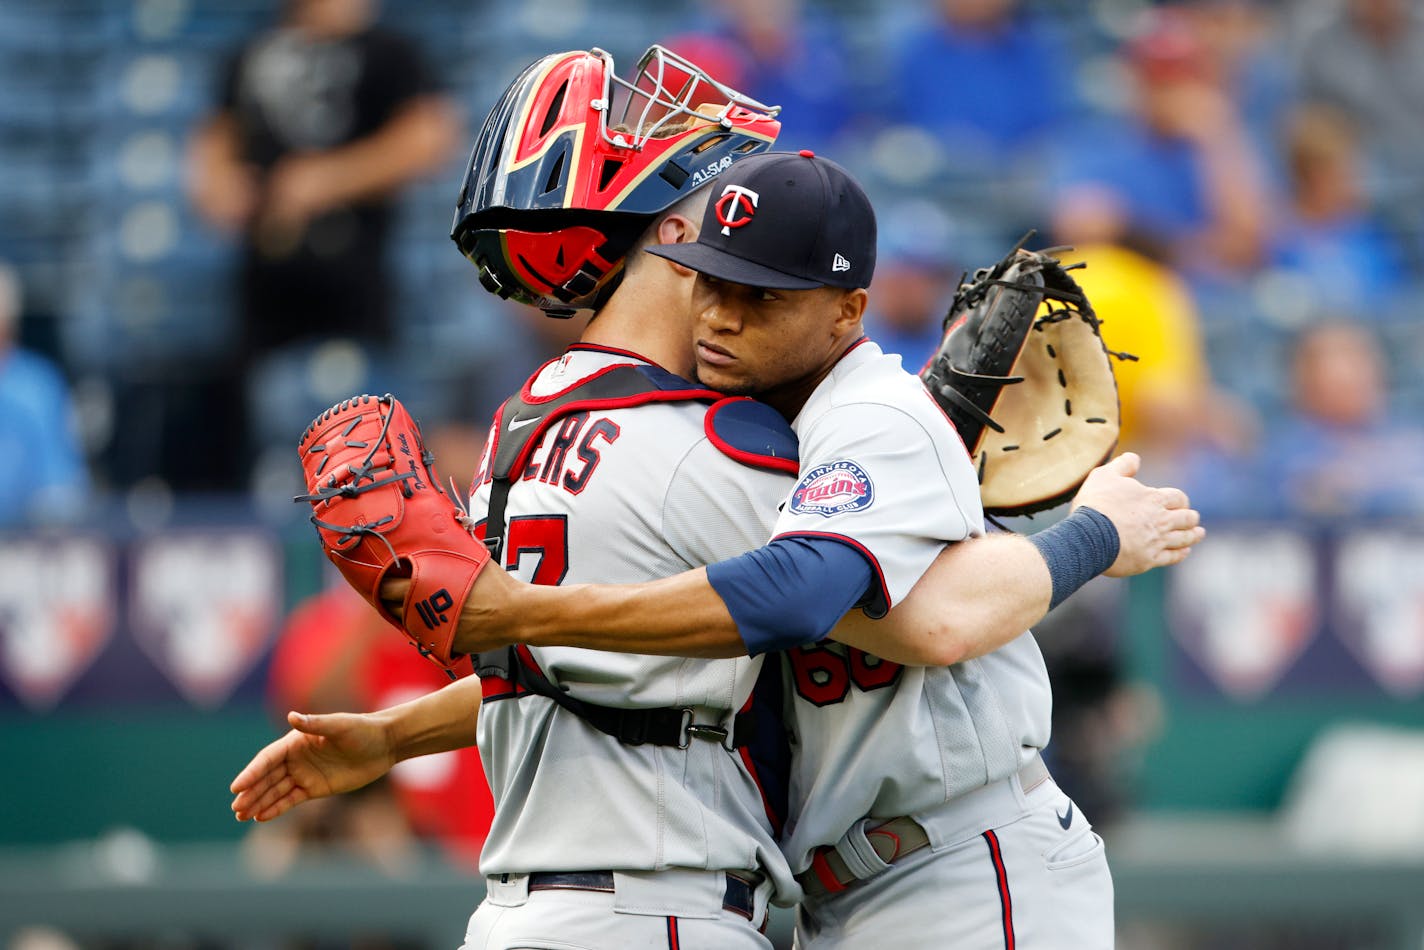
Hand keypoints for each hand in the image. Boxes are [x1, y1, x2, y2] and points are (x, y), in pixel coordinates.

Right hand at [230, 710, 394, 821]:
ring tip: (241, 815)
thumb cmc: (362, 730)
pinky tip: (261, 817)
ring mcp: (304, 774)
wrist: (384, 744)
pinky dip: (276, 808)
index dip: (251, 773)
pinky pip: (290, 800)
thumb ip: (314, 724)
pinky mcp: (314, 788)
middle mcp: (295, 758)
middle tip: (235, 808)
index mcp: (295, 741)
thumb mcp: (339, 726)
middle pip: (267, 777)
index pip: (267, 759)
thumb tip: (291, 716)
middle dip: (251, 792)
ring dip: (258, 802)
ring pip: (275, 791)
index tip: (236, 787)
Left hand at [381, 562, 523, 653]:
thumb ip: (455, 549)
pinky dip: (420, 628)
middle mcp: (427, 610)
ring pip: (405, 623)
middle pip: (393, 605)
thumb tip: (452, 526)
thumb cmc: (498, 585)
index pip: (391, 585)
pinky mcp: (444, 644)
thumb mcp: (474, 559)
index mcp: (430, 586)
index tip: (383, 576)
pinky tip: (425, 619)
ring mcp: (434, 629)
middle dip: (387, 598)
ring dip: (401, 614)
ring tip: (402, 605)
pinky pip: (423, 637)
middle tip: (386, 591)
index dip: (384, 581)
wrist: (516, 614)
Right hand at [1071, 452, 1204, 576]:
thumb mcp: (1104, 475)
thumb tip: (1135, 459)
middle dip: (1191, 517)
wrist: (1089, 535)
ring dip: (1193, 535)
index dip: (1180, 500)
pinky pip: (1172, 557)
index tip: (1180, 502)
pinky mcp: (1149, 559)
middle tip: (1192, 517)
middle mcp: (1161, 520)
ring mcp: (1157, 541)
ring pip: (1184, 538)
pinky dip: (1180, 554)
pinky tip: (1184, 552)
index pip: (1177, 498)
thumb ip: (1123, 465)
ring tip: (1199, 534)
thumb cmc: (1096, 504)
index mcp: (1153, 499)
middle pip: (1186, 518)